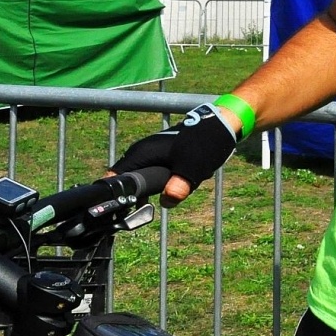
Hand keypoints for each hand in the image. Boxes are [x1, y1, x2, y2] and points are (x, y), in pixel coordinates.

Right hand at [111, 103, 237, 205]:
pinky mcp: (163, 156)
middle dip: (150, 193)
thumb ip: (179, 186)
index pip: (115, 178)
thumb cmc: (204, 143)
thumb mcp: (192, 168)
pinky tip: (189, 178)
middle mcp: (141, 153)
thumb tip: (166, 202)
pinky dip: (174, 179)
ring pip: (151, 180)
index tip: (125, 210)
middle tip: (167, 196)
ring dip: (166, 186)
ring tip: (185, 182)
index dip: (118, 195)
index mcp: (141, 154)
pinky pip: (161, 174)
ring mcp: (152, 153)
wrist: (221, 126)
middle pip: (134, 182)